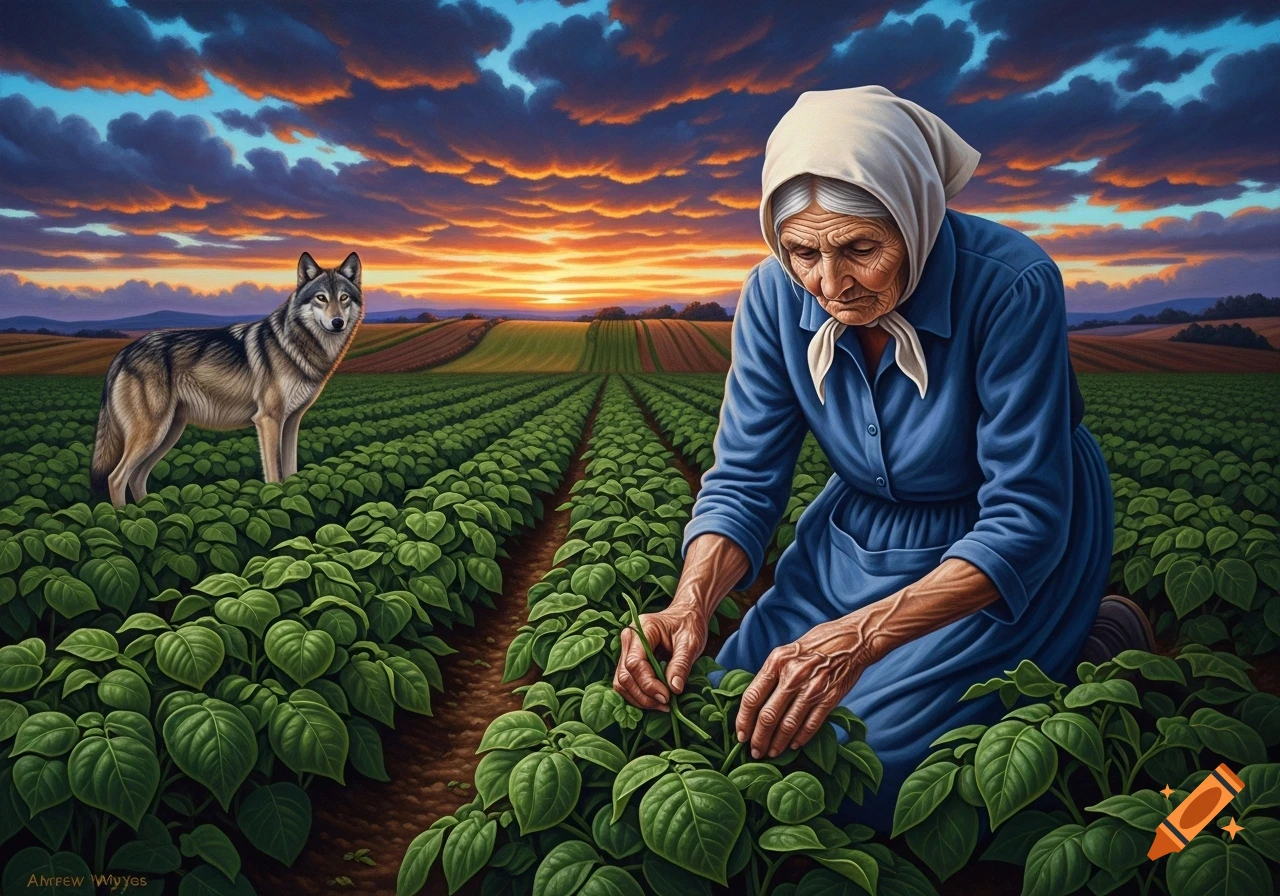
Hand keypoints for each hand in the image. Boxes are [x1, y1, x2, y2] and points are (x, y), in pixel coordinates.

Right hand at [613, 609, 707, 711]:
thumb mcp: (691, 643)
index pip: (634, 663)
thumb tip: (674, 689)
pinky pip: (626, 681)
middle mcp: (629, 638)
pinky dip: (638, 695)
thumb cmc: (689, 625)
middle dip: (643, 695)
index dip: (648, 684)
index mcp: (642, 629)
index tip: (667, 697)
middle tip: (666, 704)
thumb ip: (681, 664)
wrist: (686, 615)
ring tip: (662, 705)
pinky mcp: (628, 659)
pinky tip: (655, 700)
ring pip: (621, 682)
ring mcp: (626, 649)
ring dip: (639, 698)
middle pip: (625, 675)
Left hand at [736, 616, 874, 757]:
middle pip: (768, 716)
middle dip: (758, 738)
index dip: (743, 720)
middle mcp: (792, 676)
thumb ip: (771, 674)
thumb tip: (754, 702)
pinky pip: (811, 724)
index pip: (752, 697)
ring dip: (778, 743)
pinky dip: (801, 738)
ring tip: (772, 753)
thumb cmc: (815, 645)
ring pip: (788, 724)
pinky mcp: (830, 698)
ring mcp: (812, 688)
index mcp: (776, 662)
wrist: (852, 640)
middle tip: (755, 751)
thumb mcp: (786, 651)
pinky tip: (794, 745)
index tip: (740, 735)